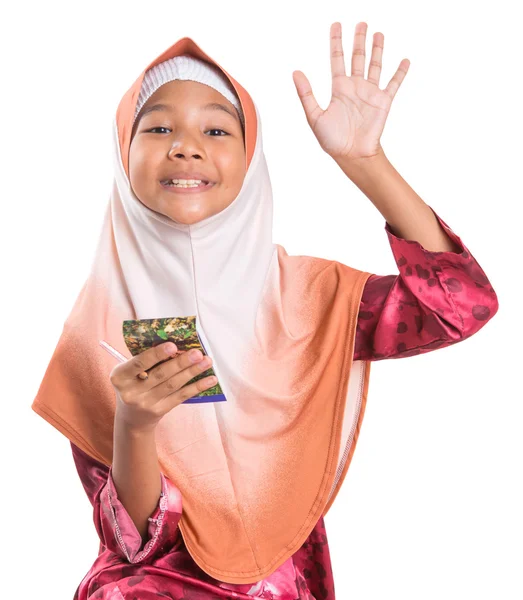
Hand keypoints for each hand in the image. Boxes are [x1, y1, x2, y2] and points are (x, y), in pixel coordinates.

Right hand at [110, 342, 216, 431]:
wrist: (131, 418)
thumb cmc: (134, 384)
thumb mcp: (130, 373)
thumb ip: (146, 360)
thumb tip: (178, 343)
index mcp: (119, 376)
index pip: (139, 363)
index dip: (156, 354)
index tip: (173, 345)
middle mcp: (130, 392)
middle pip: (160, 374)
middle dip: (181, 362)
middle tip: (197, 353)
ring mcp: (145, 403)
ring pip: (173, 385)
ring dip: (192, 372)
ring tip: (207, 362)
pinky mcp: (159, 411)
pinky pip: (181, 397)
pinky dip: (197, 387)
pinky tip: (210, 379)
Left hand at [292, 21, 409, 161]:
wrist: (352, 155)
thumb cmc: (332, 141)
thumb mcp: (314, 116)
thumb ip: (306, 94)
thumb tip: (295, 72)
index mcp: (339, 88)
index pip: (337, 58)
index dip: (336, 41)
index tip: (336, 25)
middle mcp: (355, 87)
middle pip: (357, 57)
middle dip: (359, 39)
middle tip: (361, 23)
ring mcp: (370, 93)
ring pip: (375, 65)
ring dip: (377, 49)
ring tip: (378, 33)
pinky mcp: (383, 102)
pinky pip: (393, 84)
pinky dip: (399, 72)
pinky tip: (404, 60)